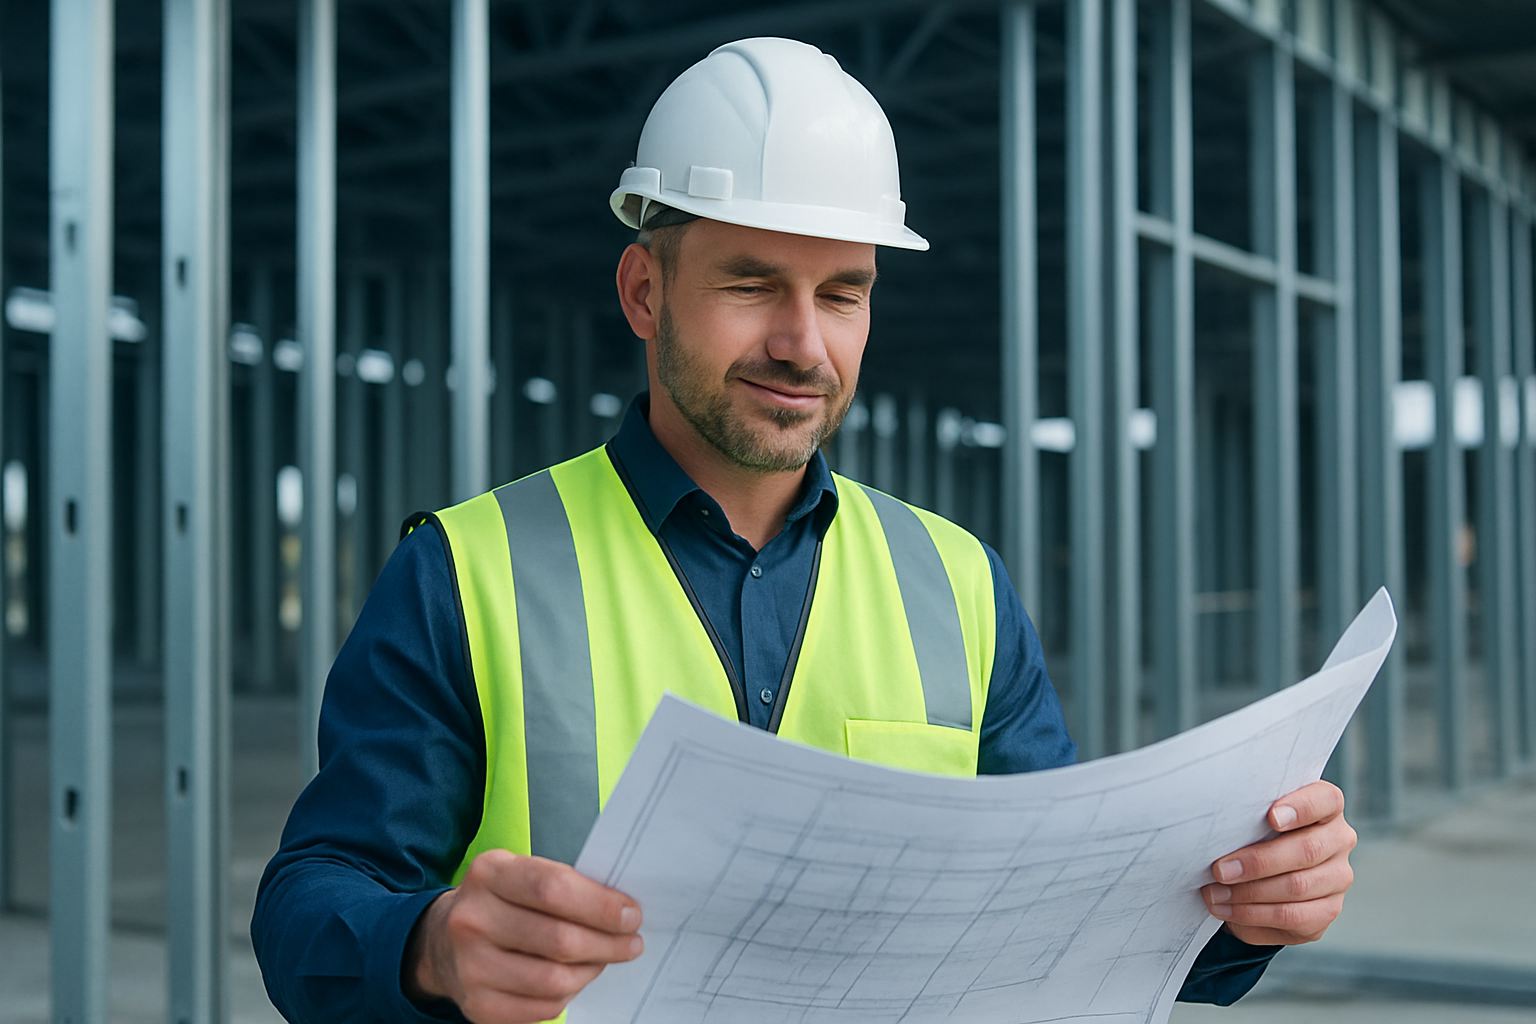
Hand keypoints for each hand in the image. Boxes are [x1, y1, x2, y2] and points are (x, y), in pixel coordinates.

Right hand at [404, 849, 643, 1023]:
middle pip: (559, 939)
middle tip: (631, 941)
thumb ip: (565, 884)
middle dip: (608, 943)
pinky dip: (570, 994)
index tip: (631, 914)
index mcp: (489, 874)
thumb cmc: (501, 900)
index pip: (553, 888)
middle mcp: (472, 920)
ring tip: (603, 958)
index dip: (600, 905)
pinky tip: (576, 977)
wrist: (442, 939)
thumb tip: (622, 910)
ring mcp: (470, 967)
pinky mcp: (477, 1006)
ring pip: (554, 980)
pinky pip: (542, 1008)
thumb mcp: (521, 872)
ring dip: (592, 970)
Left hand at [1200, 780, 1356, 945]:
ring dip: (1248, 892)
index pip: (1326, 800)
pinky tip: (1227, 908)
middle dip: (1257, 862)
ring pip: (1297, 887)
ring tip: (1214, 892)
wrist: (1258, 876)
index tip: (1271, 817)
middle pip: (1306, 850)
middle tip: (1220, 869)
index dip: (1301, 807)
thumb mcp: (1252, 819)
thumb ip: (1248, 815)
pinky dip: (1253, 914)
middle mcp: (1338, 840)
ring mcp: (1337, 877)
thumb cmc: (1253, 835)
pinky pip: (1292, 916)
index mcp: (1326, 807)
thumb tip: (1217, 825)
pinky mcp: (1326, 911)